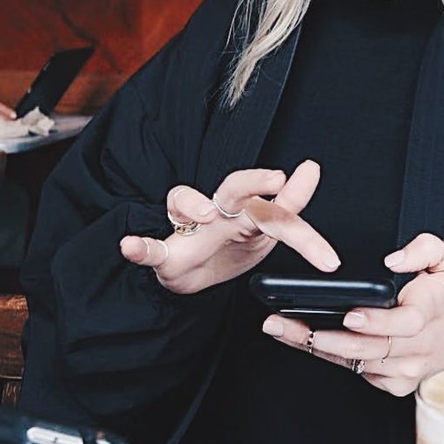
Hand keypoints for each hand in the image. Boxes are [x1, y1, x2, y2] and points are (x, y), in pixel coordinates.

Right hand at [120, 160, 339, 294]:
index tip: (312, 171)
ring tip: (204, 212)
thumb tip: (311, 168)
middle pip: (233, 188)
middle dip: (253, 182)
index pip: (274, 198)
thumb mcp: (265, 230)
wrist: (195, 275)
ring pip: (184, 202)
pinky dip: (139, 247)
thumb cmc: (231, 244)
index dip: (295, 191)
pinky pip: (150, 248)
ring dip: (193, 203)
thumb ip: (290, 203)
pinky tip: (131, 246)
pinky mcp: (165, 253)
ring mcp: (189, 230)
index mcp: (247, 210)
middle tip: (275, 179)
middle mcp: (218, 211)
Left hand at [262, 233, 443, 395]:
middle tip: (287, 323)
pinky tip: (304, 341)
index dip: (374, 321)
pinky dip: (330, 358)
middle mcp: (417, 347)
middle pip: (369, 348)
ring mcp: (406, 370)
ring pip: (356, 363)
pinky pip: (357, 373)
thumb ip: (424, 248)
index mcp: (429, 313)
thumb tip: (394, 260)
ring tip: (282, 329)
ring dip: (316, 347)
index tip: (350, 314)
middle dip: (325, 337)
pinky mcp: (394, 383)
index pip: (403, 323)